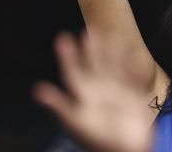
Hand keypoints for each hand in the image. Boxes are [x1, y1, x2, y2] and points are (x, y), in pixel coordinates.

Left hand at [32, 31, 153, 151]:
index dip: (67, 56)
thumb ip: (60, 105)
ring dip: (110, 52)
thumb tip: (38, 90)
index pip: (73, 72)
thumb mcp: (77, 121)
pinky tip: (132, 55)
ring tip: (108, 35)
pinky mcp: (133, 96)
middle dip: (90, 49)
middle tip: (87, 31)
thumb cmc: (101, 138)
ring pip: (112, 66)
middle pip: (93, 65)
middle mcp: (99, 92)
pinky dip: (132, 66)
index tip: (63, 39)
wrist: (128, 148)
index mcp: (85, 96)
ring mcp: (117, 93)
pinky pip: (132, 77)